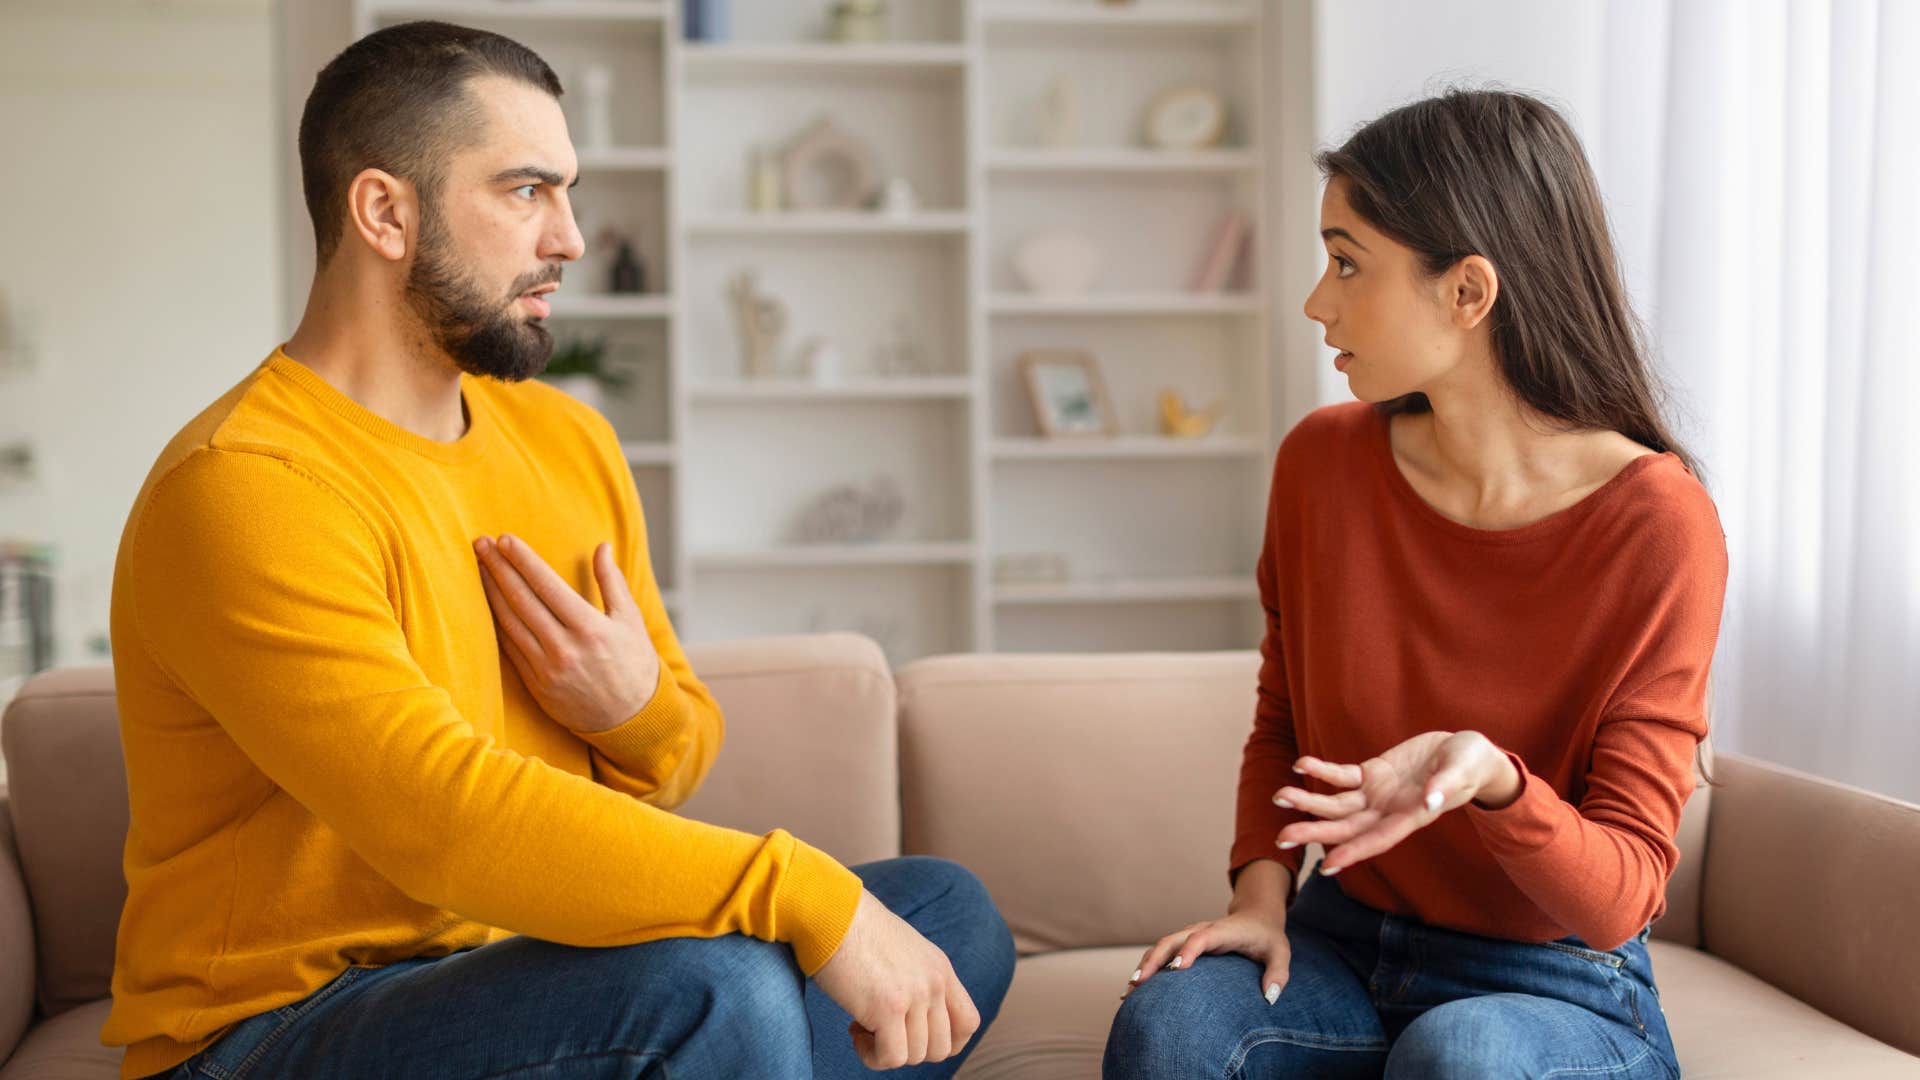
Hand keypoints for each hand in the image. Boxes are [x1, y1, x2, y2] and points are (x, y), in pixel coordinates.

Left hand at [473, 534, 661, 733]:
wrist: (631, 720)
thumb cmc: (635, 664)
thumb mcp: (631, 620)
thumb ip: (612, 581)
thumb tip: (602, 546)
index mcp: (590, 628)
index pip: (546, 585)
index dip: (523, 560)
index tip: (505, 539)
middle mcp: (564, 648)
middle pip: (522, 600)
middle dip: (498, 568)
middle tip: (481, 544)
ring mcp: (547, 669)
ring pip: (509, 622)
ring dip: (491, 592)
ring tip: (479, 566)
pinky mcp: (536, 685)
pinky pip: (509, 648)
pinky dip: (496, 623)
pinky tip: (487, 603)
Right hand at [813, 889, 981, 1069]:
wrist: (832, 912)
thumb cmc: (855, 930)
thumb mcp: (903, 950)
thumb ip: (917, 978)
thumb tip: (911, 1017)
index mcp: (941, 969)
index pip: (968, 1023)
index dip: (946, 1042)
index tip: (913, 1036)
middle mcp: (934, 983)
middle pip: (941, 1048)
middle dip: (910, 1049)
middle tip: (881, 1030)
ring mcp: (915, 995)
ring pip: (915, 1056)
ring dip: (886, 1051)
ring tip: (862, 1026)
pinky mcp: (888, 1008)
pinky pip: (892, 1057)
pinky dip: (872, 1056)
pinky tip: (854, 1031)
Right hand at [1126, 858, 1292, 1004]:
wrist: (1255, 917)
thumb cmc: (1267, 937)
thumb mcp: (1281, 952)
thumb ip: (1279, 974)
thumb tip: (1270, 998)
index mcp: (1223, 931)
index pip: (1201, 937)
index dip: (1188, 951)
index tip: (1176, 969)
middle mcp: (1200, 930)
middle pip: (1171, 940)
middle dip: (1153, 961)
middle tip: (1139, 984)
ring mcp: (1189, 936)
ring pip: (1160, 947)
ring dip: (1144, 966)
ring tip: (1129, 993)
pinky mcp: (1184, 945)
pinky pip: (1161, 954)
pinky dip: (1147, 968)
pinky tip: (1134, 990)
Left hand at [1274, 730, 1520, 874]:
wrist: (1466, 752)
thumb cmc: (1470, 764)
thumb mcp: (1462, 770)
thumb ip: (1446, 786)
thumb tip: (1432, 801)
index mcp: (1411, 818)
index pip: (1377, 840)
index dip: (1353, 853)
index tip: (1327, 866)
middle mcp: (1389, 812)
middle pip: (1346, 827)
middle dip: (1315, 832)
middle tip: (1282, 838)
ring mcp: (1378, 794)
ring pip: (1337, 804)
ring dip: (1309, 802)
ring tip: (1280, 796)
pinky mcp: (1372, 774)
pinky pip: (1342, 775)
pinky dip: (1322, 771)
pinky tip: (1301, 765)